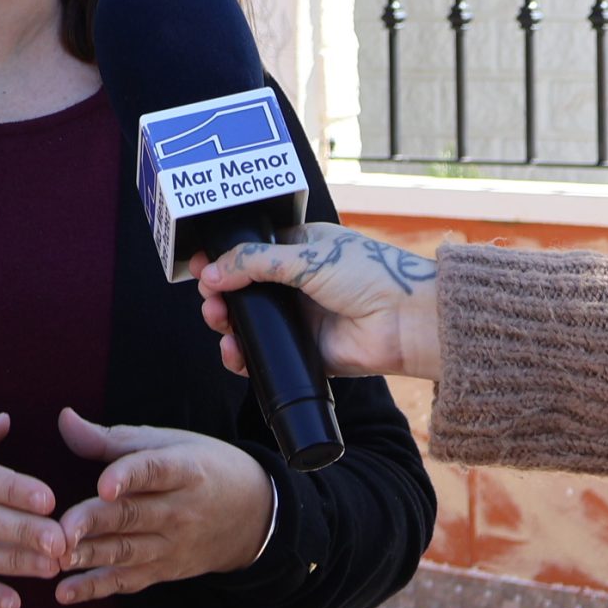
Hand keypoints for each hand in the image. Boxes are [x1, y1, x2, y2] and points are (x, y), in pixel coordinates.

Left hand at [53, 409, 273, 602]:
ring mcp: (172, 545)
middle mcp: (179, 511)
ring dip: (90, 557)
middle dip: (94, 524)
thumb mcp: (167, 443)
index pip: (155, 471)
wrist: (253, 514)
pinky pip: (128, 581)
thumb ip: (111, 438)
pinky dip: (96, 587)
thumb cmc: (201, 467)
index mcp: (184, 470)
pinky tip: (65, 592)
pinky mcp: (164, 570)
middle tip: (59, 530)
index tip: (104, 485)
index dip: (129, 476)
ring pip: (127, 551)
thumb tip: (65, 419)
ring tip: (56, 558)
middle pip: (133, 516)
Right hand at [191, 222, 442, 383]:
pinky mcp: (304, 352)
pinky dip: (244, 357)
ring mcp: (300, 319)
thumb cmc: (370, 275)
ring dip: (227, 325)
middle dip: (219, 296)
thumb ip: (255, 262)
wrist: (408, 320)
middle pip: (242, 290)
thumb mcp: (307, 256)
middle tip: (210, 300)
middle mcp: (297, 284)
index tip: (199, 267)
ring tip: (220, 324)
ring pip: (250, 324)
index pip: (250, 252)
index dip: (223, 260)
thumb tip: (210, 273)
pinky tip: (234, 353)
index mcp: (301, 250)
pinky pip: (265, 356)